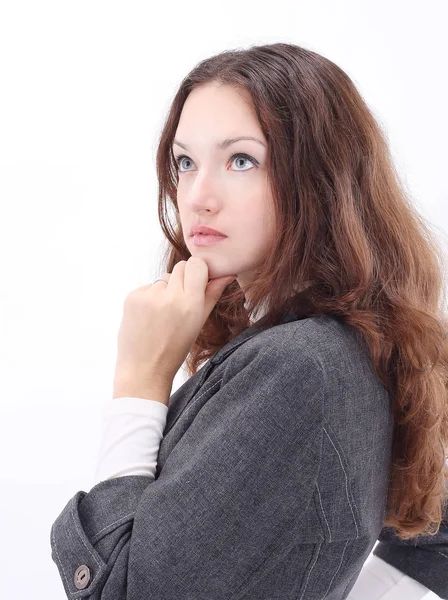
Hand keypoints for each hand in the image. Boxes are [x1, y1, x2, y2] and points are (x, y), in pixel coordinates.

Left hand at [113, 257, 235, 386]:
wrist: (144, 369)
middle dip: (183, 279)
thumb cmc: (175, 349)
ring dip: (166, 291)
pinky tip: (150, 317)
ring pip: (163, 278)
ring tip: (163, 315)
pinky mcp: (132, 298)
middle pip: (181, 267)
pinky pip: (148, 287)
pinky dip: (150, 298)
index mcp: (190, 304)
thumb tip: (226, 274)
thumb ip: (212, 295)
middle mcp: (170, 297)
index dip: (198, 271)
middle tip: (180, 303)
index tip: (198, 282)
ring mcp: (149, 297)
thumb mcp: (199, 323)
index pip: (197, 264)